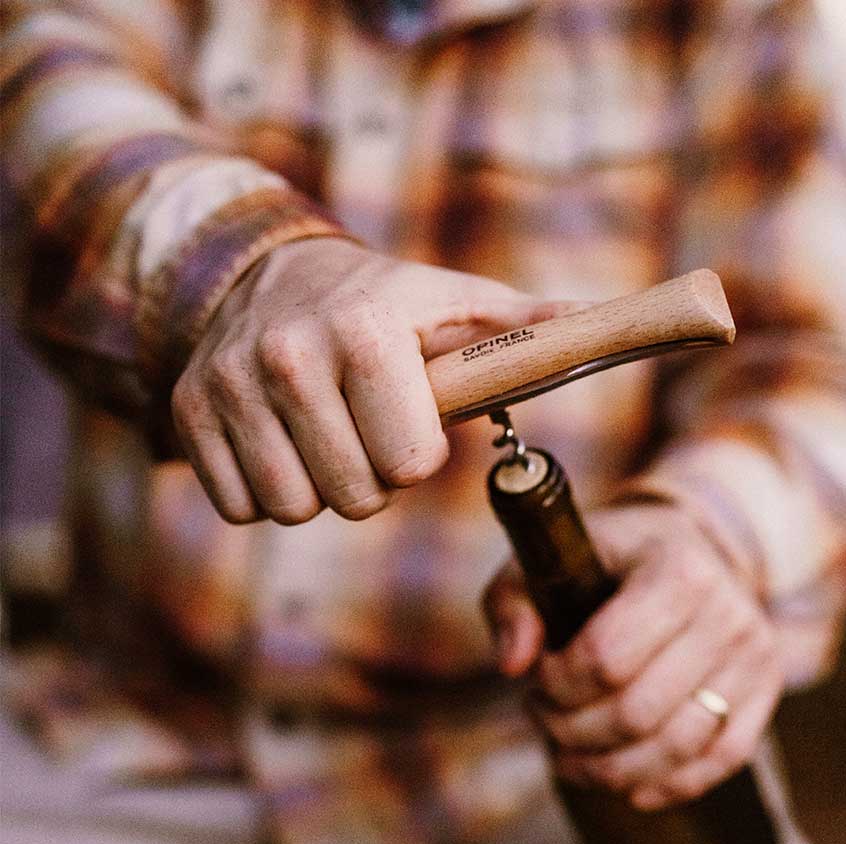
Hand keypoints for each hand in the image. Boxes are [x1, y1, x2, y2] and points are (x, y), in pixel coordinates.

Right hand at [171, 238, 561, 523]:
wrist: (270, 275)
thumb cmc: (387, 304)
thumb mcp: (458, 304)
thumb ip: (525, 327)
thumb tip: (599, 324)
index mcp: (366, 331)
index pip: (410, 464)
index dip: (419, 456)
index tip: (410, 423)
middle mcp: (287, 355)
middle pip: (353, 499)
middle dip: (372, 479)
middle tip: (366, 432)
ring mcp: (229, 386)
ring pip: (292, 508)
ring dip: (320, 487)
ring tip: (326, 436)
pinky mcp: (188, 413)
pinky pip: (240, 506)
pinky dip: (267, 490)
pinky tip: (281, 442)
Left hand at [483, 504, 782, 809]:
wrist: (681, 546)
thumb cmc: (605, 558)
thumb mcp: (548, 561)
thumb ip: (513, 604)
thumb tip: (512, 665)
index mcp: (676, 568)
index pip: (606, 658)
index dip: (556, 685)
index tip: (535, 678)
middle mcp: (728, 610)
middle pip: (637, 711)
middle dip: (573, 730)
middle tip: (544, 717)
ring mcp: (754, 652)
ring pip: (677, 746)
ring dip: (610, 767)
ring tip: (569, 753)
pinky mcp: (767, 688)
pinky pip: (722, 759)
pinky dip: (668, 784)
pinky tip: (625, 785)